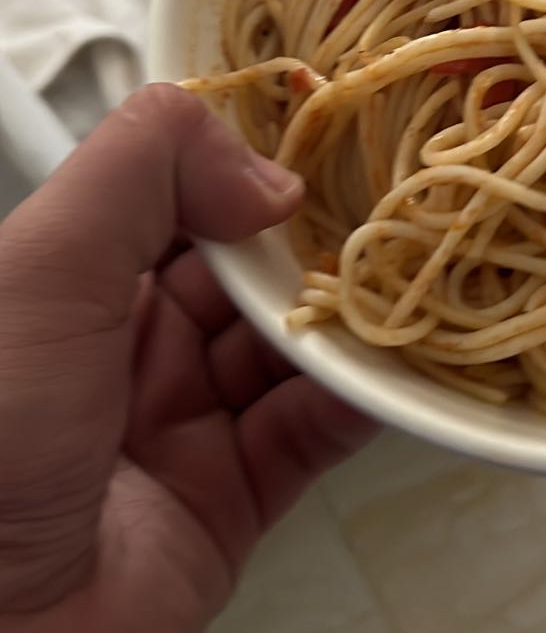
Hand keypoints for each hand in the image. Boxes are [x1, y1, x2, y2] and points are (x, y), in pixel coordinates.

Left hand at [0, 85, 375, 632]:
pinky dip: (361, 400)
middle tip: (404, 199)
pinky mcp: (227, 507)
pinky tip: (403, 363)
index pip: (179, 190)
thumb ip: (146, 172)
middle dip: (318, 235)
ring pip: (289, 347)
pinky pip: (310, 435)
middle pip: (247, 266)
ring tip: (418, 273)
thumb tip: (269, 171)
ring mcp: (178, 425)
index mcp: (69, 275)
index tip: (339, 126)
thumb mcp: (41, 266)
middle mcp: (124, 343)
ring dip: (350, 315)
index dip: (253, 157)